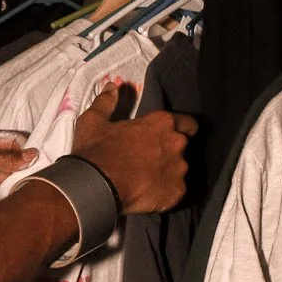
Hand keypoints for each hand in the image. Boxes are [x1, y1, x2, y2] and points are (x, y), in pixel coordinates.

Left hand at [0, 130, 37, 205]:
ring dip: (18, 181)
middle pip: (17, 158)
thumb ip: (5, 158)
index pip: (14, 139)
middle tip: (32, 178)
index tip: (39, 162)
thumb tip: (34, 154)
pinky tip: (15, 195)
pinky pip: (8, 188)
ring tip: (20, 189)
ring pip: (15, 174)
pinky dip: (12, 191)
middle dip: (24, 168)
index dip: (27, 149)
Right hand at [73, 85, 194, 213]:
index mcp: (161, 123)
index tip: (171, 136)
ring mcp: (178, 170)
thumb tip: (112, 86)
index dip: (183, 129)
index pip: (187, 123)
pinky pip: (175, 192)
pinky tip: (147, 195)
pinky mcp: (176, 193)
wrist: (95, 187)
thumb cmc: (96, 150)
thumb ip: (106, 102)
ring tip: (145, 181)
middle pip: (181, 148)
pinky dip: (165, 194)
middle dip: (168, 153)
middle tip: (147, 161)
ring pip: (178, 171)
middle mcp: (176, 144)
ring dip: (166, 174)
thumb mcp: (93, 121)